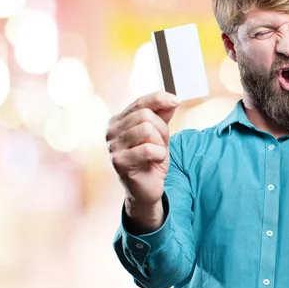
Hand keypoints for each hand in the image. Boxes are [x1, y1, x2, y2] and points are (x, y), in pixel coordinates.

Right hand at [106, 91, 180, 228]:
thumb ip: (162, 116)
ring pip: (147, 130)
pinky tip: (155, 161)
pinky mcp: (119, 162)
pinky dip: (158, 154)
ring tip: (156, 154)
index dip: (160, 99)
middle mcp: (111, 131)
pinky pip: (147, 149)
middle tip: (161, 145)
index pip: (140, 102)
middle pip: (146, 116)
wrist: (147, 189)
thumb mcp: (160, 134)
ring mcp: (113, 146)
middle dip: (162, 130)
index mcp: (118, 120)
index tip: (177, 101)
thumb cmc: (151, 160)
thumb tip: (172, 99)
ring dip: (160, 143)